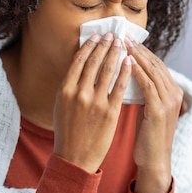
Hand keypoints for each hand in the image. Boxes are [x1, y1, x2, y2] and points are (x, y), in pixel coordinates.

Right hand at [53, 32, 131, 172]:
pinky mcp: (110, 112)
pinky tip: (129, 62)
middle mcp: (79, 93)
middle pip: (94, 62)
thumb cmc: (68, 132)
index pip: (79, 61)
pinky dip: (125, 72)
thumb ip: (70, 86)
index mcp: (65, 90)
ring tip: (121, 44)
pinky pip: (120, 87)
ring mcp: (96, 102)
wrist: (75, 157)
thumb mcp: (62, 106)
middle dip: (104, 45)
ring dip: (115, 54)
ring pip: (108, 71)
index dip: (89, 46)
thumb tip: (81, 66)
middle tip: (112, 34)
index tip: (97, 36)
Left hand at [125, 37, 183, 192]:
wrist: (154, 161)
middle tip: (123, 34)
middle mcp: (174, 94)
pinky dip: (137, 72)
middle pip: (156, 63)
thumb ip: (146, 92)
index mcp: (173, 92)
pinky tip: (126, 62)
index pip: (157, 64)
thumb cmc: (148, 137)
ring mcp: (169, 102)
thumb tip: (131, 74)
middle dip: (139, 48)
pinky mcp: (160, 110)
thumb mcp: (149, 110)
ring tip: (122, 43)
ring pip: (152, 71)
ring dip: (137, 55)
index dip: (142, 50)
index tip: (127, 39)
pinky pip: (148, 85)